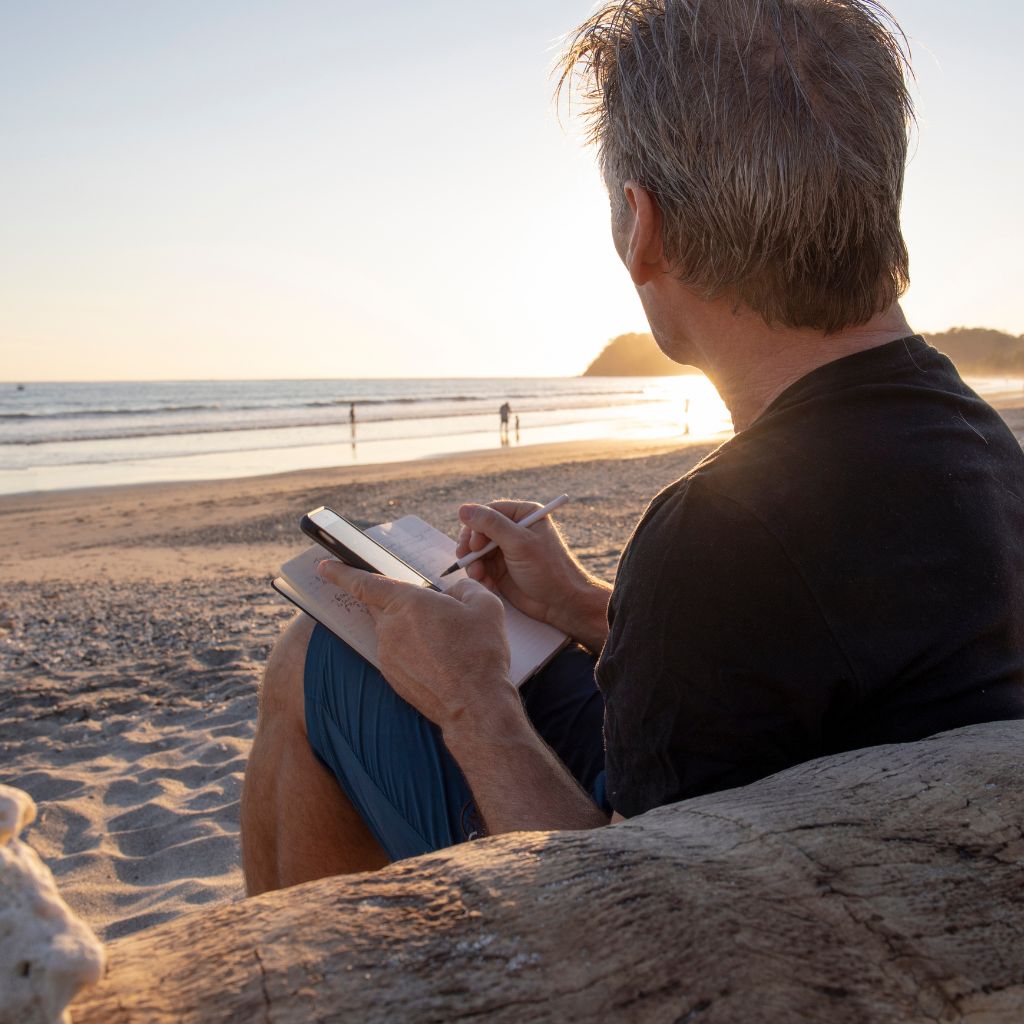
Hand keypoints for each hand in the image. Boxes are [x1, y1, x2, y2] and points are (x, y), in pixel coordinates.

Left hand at [315, 560, 514, 730]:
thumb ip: (464, 588)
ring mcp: (388, 655)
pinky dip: (414, 652)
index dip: (341, 572)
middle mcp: (390, 627)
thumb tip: (454, 592)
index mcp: (408, 603)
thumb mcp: (485, 606)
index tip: (323, 566)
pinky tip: (440, 660)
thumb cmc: (479, 653)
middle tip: (426, 612)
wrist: (474, 706)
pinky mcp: (392, 677)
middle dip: (397, 604)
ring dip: (411, 631)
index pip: (364, 583)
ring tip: (447, 643)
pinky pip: (398, 654)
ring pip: (393, 631)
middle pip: (382, 606)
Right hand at [456, 501, 610, 649]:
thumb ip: (491, 525)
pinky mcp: (501, 569)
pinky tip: (487, 585)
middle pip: (478, 531)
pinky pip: (480, 567)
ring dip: (473, 563)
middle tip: (466, 559)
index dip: (476, 526)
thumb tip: (462, 509)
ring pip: (476, 551)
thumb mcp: (519, 543)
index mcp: (523, 514)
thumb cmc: (548, 569)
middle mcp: (513, 529)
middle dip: (470, 546)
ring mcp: (506, 550)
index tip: (473, 545)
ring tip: (478, 576)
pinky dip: (479, 576)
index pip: (488, 512)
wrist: (562, 603)